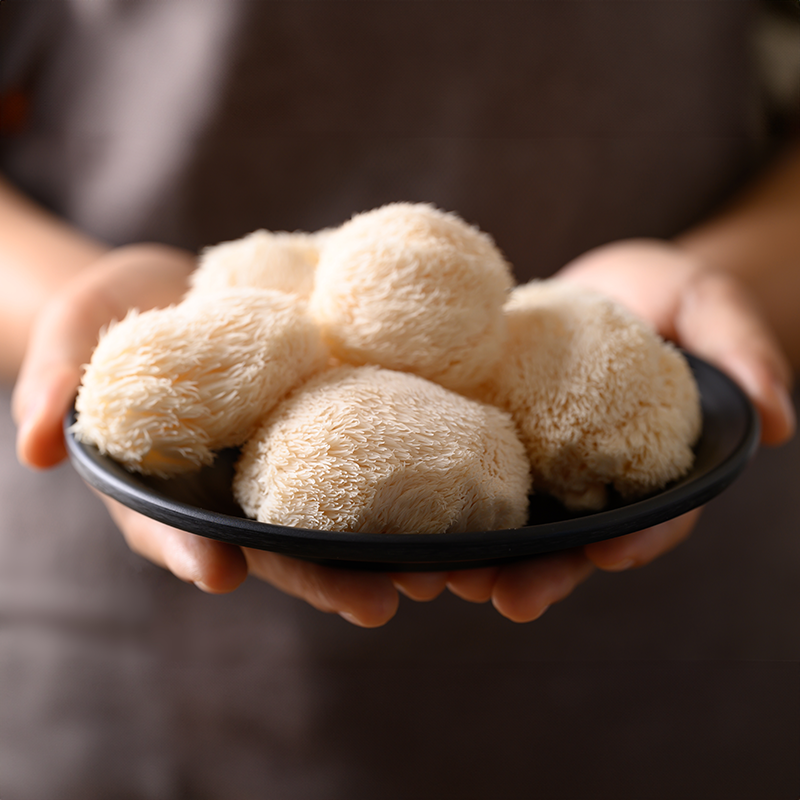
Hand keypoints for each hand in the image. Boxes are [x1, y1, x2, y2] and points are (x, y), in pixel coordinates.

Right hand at [11, 243, 430, 626]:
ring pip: (334, 514)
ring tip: (436, 572)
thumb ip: (53, 382)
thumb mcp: (73, 333)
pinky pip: (369, 450)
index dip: (189, 551)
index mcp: (167, 482)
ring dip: (384, 546)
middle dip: (320, 576)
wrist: (179, 288)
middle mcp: (234, 485)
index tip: (219, 572)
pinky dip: (409, 473)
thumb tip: (30, 445)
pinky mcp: (331, 419)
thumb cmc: (115, 315)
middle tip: (374, 605)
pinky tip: (457, 492)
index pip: (171, 527)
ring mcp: (287, 458)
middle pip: (274, 542)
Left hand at [446, 238, 795, 623]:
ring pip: (515, 526)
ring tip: (439, 580)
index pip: (655, 516)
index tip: (609, 556)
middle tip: (506, 597)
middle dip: (544, 573)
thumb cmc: (667, 294)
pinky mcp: (497, 441)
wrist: (603, 283)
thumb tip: (779, 419)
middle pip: (574, 541)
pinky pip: (470, 477)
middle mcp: (595, 480)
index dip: (637, 540)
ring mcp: (542, 466)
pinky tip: (405, 526)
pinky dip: (441, 503)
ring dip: (479, 557)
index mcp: (653, 467)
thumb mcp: (708, 305)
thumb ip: (744, 351)